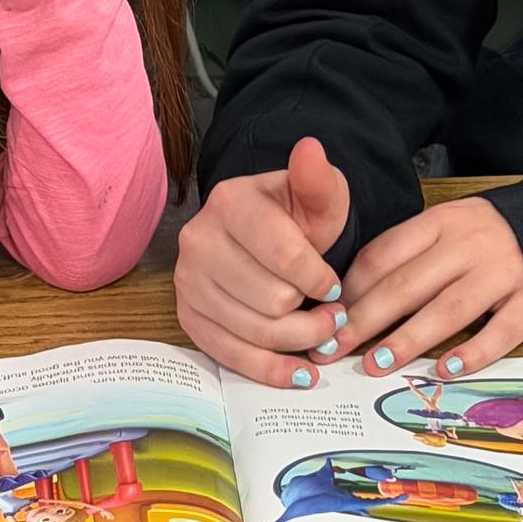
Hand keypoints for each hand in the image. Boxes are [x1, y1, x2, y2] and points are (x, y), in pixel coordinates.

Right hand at [175, 137, 352, 387]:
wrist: (266, 234)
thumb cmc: (297, 215)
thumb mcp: (319, 194)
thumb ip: (318, 179)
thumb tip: (310, 148)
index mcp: (229, 201)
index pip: (283, 254)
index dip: (319, 278)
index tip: (335, 286)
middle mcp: (198, 239)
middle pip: (270, 299)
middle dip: (313, 314)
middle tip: (334, 316)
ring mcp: (187, 279)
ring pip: (253, 331)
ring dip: (298, 341)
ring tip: (321, 334)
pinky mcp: (187, 314)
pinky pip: (228, 355)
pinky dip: (268, 369)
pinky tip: (298, 373)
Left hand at [339, 198, 522, 379]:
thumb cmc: (482, 239)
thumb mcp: (443, 230)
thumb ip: (405, 255)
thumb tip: (348, 299)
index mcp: (441, 222)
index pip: (386, 255)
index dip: (352, 288)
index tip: (327, 318)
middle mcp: (470, 245)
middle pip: (410, 284)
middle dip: (367, 320)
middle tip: (337, 349)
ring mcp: (503, 274)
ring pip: (450, 308)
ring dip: (410, 338)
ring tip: (379, 363)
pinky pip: (501, 331)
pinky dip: (473, 352)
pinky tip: (446, 369)